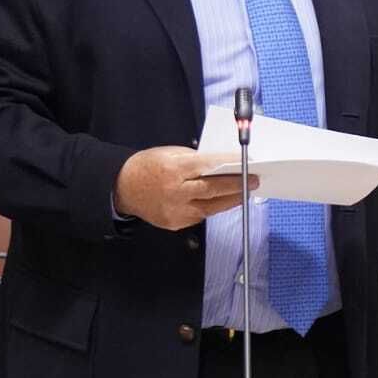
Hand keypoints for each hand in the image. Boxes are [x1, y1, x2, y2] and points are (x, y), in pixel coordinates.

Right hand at [113, 146, 259, 230]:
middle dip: (237, 185)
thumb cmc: (147, 167)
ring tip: (245, 192)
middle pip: (213, 190)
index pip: (208, 167)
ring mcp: (175, 211)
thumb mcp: (170, 153)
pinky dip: (213, 208)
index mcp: (174, 170)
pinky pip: (200, 216)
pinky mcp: (175, 223)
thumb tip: (221, 164)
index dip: (229, 166)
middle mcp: (175, 192)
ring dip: (231, 200)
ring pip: (211, 207)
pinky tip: (223, 201)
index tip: (247, 164)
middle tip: (254, 180)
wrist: (123, 188)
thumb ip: (195, 159)